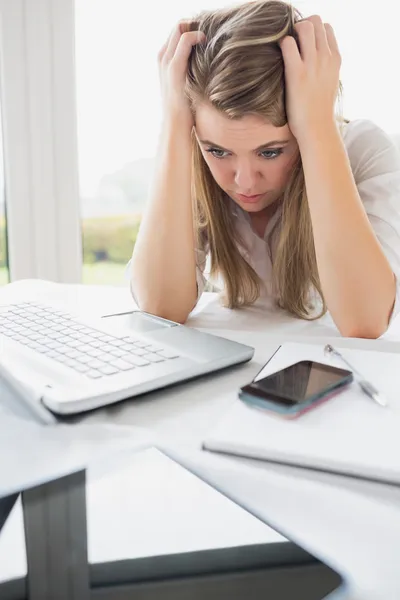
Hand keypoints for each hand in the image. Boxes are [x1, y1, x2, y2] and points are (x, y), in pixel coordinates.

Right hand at [158, 22, 205, 126]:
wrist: (176, 124)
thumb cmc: (185, 108)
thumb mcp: (188, 85)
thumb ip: (193, 71)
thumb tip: (210, 64)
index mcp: (165, 60)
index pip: (176, 32)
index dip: (191, 27)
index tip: (207, 33)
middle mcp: (163, 58)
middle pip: (177, 26)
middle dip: (194, 24)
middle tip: (211, 30)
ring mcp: (166, 61)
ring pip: (179, 28)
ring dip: (195, 26)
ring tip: (209, 34)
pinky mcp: (174, 67)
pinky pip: (185, 39)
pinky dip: (196, 35)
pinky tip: (206, 40)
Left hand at [279, 15, 341, 142]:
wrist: (317, 129)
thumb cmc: (318, 110)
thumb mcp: (329, 83)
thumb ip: (325, 67)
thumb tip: (315, 59)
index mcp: (335, 59)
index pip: (326, 28)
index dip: (313, 31)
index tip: (302, 44)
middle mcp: (326, 57)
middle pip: (316, 21)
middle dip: (301, 26)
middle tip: (291, 43)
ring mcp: (312, 64)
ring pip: (304, 26)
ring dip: (291, 32)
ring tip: (285, 50)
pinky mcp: (297, 73)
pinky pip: (288, 43)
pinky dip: (282, 44)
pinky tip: (278, 58)